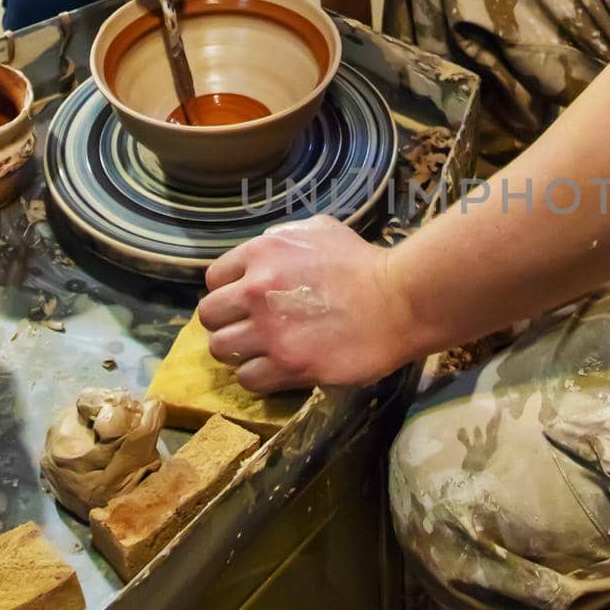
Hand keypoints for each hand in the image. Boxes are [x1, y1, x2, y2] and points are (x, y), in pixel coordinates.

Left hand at [196, 216, 422, 392]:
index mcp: (262, 254)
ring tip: (261, 351)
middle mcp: (256, 291)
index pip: (214, 279)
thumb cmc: (363, 263)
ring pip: (222, 349)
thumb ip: (281, 239)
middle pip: (209, 315)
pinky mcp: (288, 365)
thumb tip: (261, 252)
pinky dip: (258, 375)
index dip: (228, 291)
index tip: (245, 301)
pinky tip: (277, 368)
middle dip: (227, 322)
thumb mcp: (319, 231)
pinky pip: (248, 378)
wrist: (400, 300)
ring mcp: (270, 331)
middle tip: (249, 328)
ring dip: (239, 351)